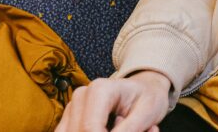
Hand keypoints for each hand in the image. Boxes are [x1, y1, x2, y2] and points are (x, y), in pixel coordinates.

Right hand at [55, 70, 171, 131]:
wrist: (145, 90)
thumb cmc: (148, 98)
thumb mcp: (147, 113)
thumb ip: (129, 130)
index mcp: (100, 89)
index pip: (90, 127)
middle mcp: (81, 96)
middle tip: (131, 130)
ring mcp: (72, 108)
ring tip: (120, 129)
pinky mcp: (69, 120)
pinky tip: (110, 131)